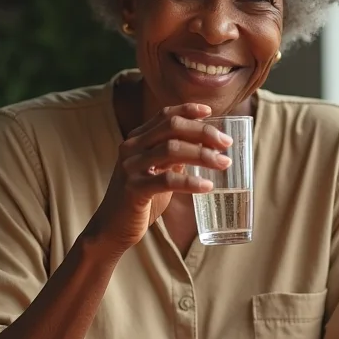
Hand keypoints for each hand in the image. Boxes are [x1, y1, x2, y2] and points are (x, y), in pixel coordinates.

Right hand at [87, 103, 232, 253]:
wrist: (112, 228)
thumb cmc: (140, 199)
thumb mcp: (158, 172)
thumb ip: (174, 158)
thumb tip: (206, 146)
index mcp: (137, 139)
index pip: (164, 115)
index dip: (188, 110)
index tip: (210, 111)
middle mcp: (132, 148)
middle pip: (172, 127)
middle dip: (203, 132)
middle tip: (226, 143)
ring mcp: (131, 167)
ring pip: (172, 150)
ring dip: (203, 155)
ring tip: (223, 163)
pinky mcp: (133, 189)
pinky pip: (167, 180)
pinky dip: (191, 183)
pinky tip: (207, 186)